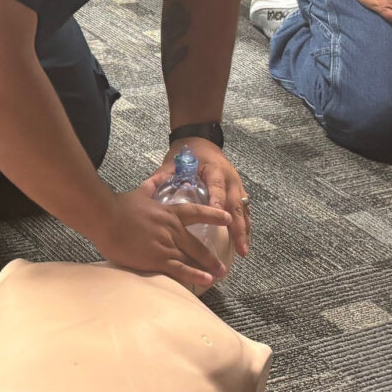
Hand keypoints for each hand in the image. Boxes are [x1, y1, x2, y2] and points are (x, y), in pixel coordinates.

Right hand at [90, 182, 231, 289]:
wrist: (107, 217)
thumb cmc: (119, 206)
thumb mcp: (140, 193)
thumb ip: (151, 188)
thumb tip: (155, 179)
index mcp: (169, 213)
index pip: (197, 213)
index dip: (213, 215)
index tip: (227, 218)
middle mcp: (172, 229)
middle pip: (198, 244)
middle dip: (212, 257)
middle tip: (223, 266)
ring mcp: (166, 244)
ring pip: (191, 258)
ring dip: (207, 268)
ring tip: (218, 276)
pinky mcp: (158, 258)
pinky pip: (180, 269)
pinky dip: (194, 275)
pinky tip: (206, 280)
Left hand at [150, 138, 250, 257]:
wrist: (200, 140)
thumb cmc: (188, 152)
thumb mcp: (174, 161)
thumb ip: (163, 175)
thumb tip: (148, 189)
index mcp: (213, 170)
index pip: (217, 187)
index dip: (218, 203)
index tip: (220, 219)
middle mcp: (229, 178)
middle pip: (235, 204)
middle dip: (237, 227)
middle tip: (239, 247)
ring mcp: (236, 185)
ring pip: (243, 209)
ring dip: (244, 230)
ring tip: (243, 251)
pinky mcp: (237, 190)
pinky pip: (244, 210)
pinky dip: (244, 225)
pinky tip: (243, 242)